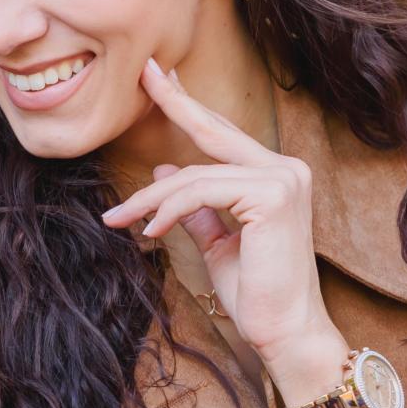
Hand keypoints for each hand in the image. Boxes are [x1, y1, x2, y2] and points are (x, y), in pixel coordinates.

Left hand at [100, 58, 343, 397]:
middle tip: (142, 74)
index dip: (190, 106)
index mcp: (276, 176)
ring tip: (119, 218)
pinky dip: (167, 210)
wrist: (287, 333)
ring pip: (194, 175)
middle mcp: (286, 169)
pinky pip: (200, 194)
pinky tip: (149, 230)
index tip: (160, 79)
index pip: (223, 134)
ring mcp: (283, 179)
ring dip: (149, 198)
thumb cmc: (257, 295)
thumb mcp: (220, 244)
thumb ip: (197, 208)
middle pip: (213, 132)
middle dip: (174, 102)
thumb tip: (166, 171)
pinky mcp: (271, 197)